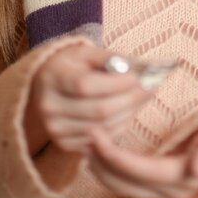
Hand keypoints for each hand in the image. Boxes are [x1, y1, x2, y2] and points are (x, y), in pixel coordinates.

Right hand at [24, 46, 155, 154]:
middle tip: (151, 87)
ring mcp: (56, 129)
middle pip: (99, 110)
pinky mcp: (64, 144)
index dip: (116, 84)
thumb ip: (110, 58)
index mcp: (54, 78)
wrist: (46, 84)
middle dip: (131, 99)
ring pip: (104, 127)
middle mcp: (50, 107)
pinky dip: (121, 125)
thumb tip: (140, 69)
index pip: (86, 86)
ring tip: (145, 97)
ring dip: (131, 112)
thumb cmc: (72, 65)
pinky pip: (102, 139)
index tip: (138, 77)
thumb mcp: (87, 52)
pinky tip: (130, 110)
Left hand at [87, 113, 197, 197]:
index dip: (115, 157)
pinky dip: (112, 171)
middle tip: (86, 135)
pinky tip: (101, 155)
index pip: (140, 172)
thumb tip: (196, 170)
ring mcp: (167, 188)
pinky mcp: (162, 181)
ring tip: (88, 144)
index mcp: (184, 175)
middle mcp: (173, 188)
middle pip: (127, 184)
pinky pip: (131, 183)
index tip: (97, 135)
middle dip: (103, 162)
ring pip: (125, 187)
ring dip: (103, 169)